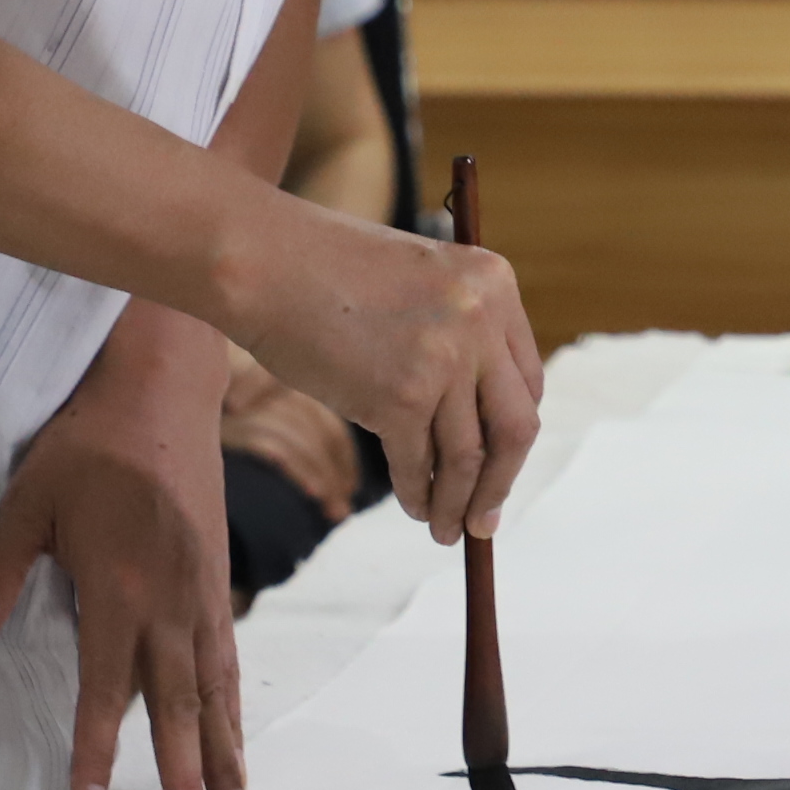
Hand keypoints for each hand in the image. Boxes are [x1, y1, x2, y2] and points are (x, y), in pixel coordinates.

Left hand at [0, 305, 247, 789]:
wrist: (163, 390)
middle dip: (189, 780)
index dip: (93, 752)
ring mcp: (204, 595)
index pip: (104, 691)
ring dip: (227, 758)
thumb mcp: (27, 498)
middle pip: (181, 711)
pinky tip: (236, 742)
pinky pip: (228, 663)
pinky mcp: (218, 583)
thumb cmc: (89, 443)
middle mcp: (171, 603)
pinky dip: (233, 711)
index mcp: (120, 588)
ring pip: (217, 695)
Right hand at [221, 204, 541, 548]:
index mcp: (494, 284)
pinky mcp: (400, 396)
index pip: (527, 381)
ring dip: (459, 503)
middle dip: (502, 482)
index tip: (499, 465)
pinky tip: (413, 507)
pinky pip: (419, 464)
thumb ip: (457, 330)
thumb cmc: (325, 269)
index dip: (513, 432)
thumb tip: (474, 419)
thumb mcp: (420, 281)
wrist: (263, 260)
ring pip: (469, 457)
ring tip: (446, 530)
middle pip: (516, 425)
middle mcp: (481, 320)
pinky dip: (417, 494)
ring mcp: (444, 359)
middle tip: (486, 520)